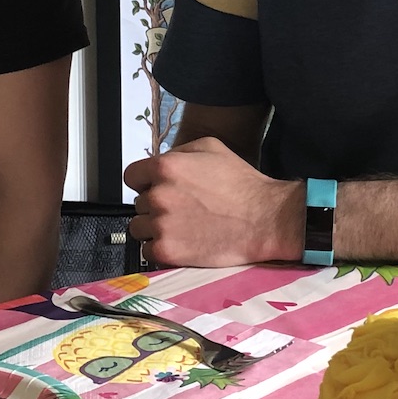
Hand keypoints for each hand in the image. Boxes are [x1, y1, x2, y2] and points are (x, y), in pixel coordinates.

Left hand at [124, 138, 303, 266]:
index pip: (132, 176)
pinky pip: (147, 250)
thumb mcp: (211, 148)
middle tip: (182, 210)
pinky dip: (161, 249)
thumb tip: (160, 163)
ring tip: (182, 228)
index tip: (156, 190)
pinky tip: (182, 243)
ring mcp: (161, 224)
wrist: (265, 220)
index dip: (145, 183)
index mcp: (165, 167)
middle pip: (139, 203)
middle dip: (156, 206)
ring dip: (155, 228)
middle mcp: (158, 195)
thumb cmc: (242, 184)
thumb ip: (178, 153)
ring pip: (139, 228)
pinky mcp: (167, 251)